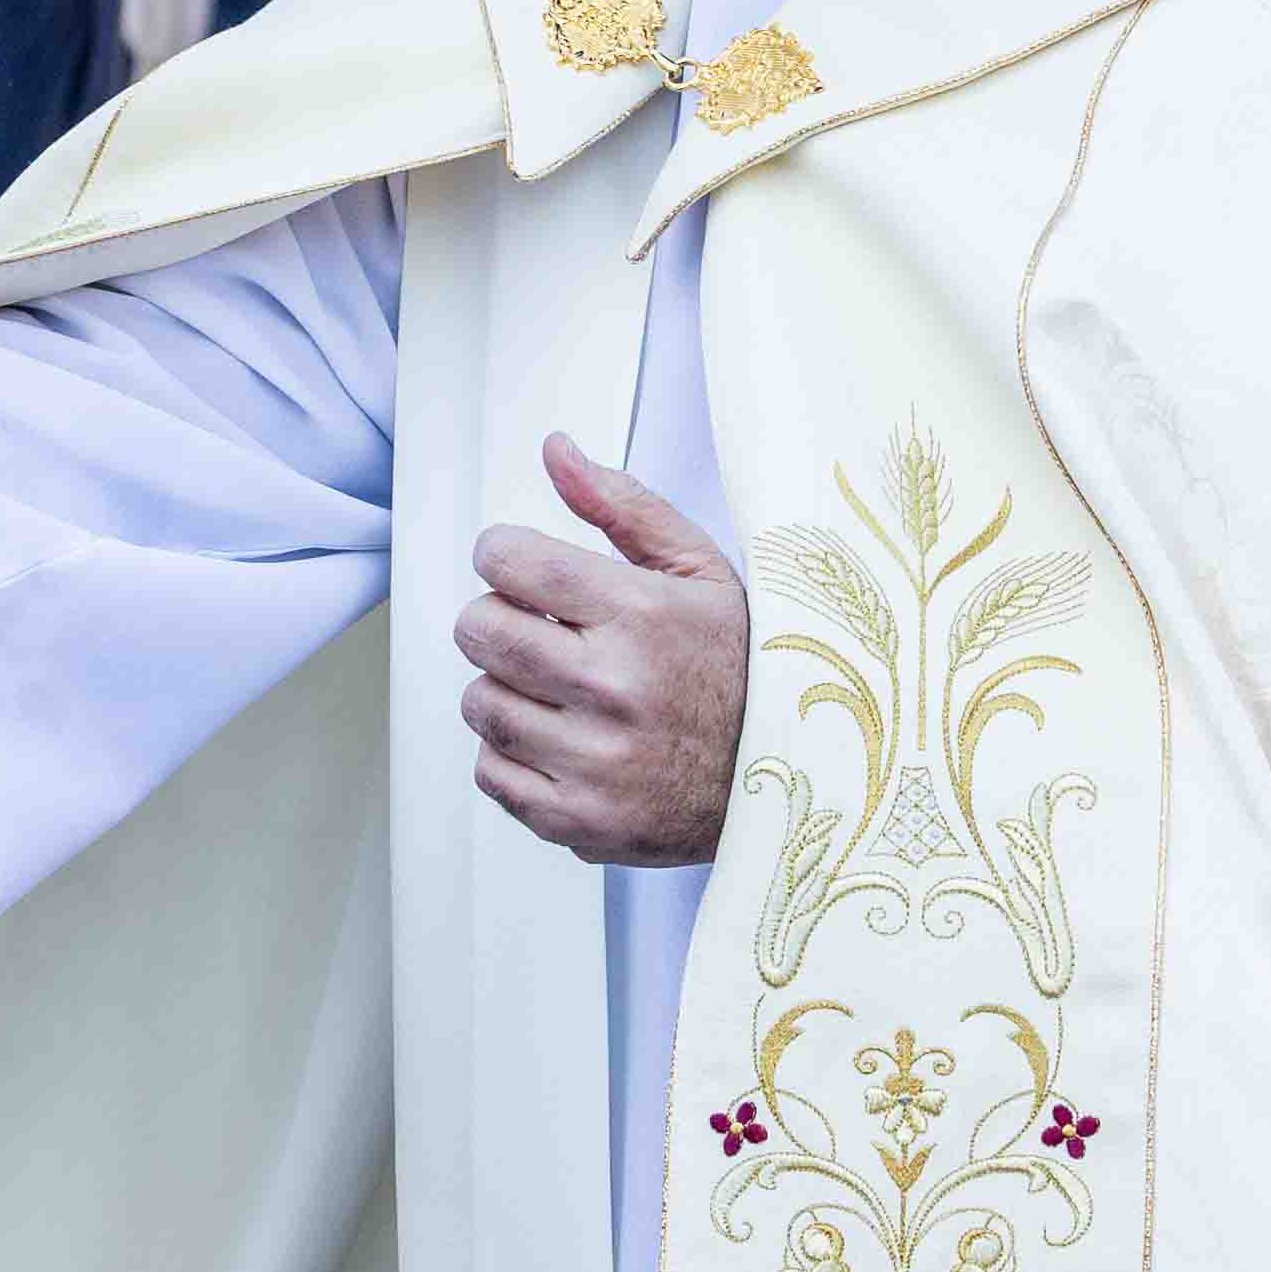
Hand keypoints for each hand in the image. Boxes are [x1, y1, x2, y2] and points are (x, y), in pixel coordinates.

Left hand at [455, 438, 752, 868]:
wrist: (791, 783)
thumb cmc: (742, 668)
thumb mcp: (701, 571)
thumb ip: (622, 505)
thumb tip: (555, 451)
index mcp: (642, 614)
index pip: (509, 561)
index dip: (504, 556)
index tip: (523, 569)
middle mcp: (614, 687)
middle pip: (478, 629)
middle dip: (495, 618)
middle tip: (534, 626)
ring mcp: (594, 761)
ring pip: (479, 702)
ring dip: (504, 687)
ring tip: (554, 687)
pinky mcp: (578, 820)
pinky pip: (490, 772)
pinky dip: (512, 754)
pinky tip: (561, 739)